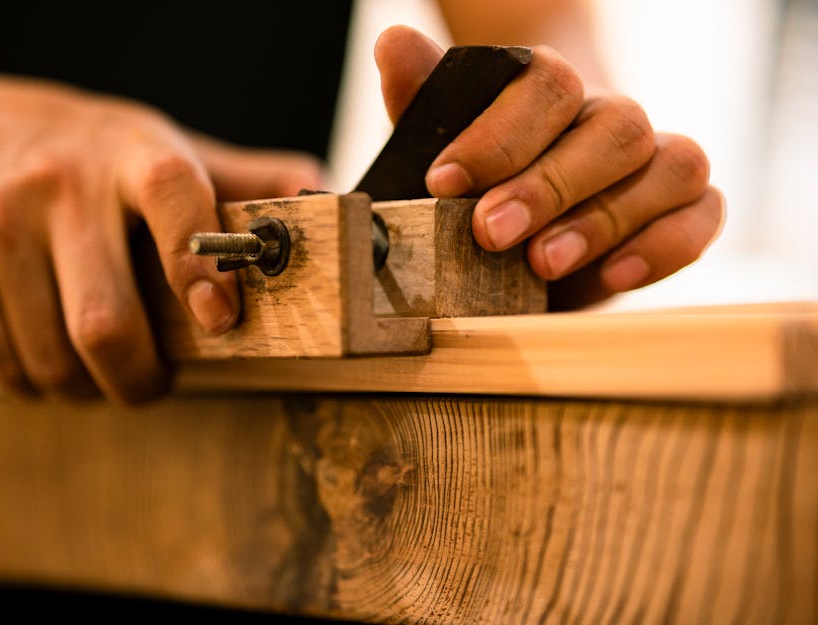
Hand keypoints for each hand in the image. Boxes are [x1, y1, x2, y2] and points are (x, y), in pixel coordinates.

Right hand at [0, 69, 319, 401]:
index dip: (201, 266)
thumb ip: (233, 178)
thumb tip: (320, 194)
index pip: (174, 195)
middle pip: (107, 321)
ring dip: (85, 388)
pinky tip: (43, 355)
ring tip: (95, 368)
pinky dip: (33, 382)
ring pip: (56, 358)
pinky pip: (3, 364)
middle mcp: (59, 183)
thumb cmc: (69, 154)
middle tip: (150, 383)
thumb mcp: (148, 147)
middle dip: (139, 380)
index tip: (222, 321)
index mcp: (128, 151)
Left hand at [374, 26, 724, 308]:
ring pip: (672, 164)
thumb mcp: (443, 151)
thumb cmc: (485, 186)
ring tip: (541, 264)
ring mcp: (657, 162)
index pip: (547, 84)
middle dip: (548, 185)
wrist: (530, 235)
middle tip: (489, 234)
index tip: (443, 183)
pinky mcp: (687, 209)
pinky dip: (664, 246)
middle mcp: (612, 118)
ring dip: (604, 218)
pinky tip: (612, 277)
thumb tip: (394, 45)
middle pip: (615, 124)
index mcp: (553, 93)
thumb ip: (424, 103)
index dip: (498, 135)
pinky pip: (704, 214)